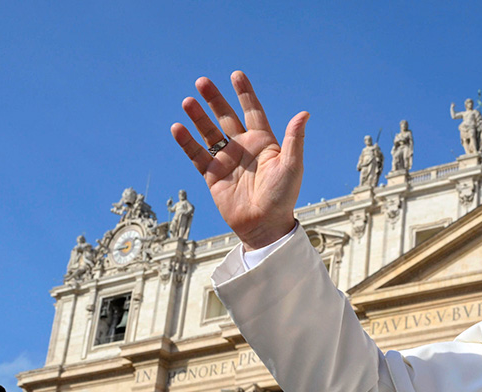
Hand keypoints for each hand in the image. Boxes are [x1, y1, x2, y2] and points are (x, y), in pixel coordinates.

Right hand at [171, 72, 308, 250]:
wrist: (265, 225)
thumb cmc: (283, 197)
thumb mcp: (292, 166)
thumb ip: (294, 139)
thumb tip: (304, 114)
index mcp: (263, 143)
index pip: (252, 112)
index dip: (245, 94)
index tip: (236, 75)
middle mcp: (243, 148)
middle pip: (226, 117)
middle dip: (214, 100)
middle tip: (202, 81)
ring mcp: (227, 161)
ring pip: (209, 133)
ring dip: (198, 117)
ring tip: (188, 101)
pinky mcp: (212, 175)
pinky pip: (197, 155)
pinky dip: (187, 142)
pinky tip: (178, 128)